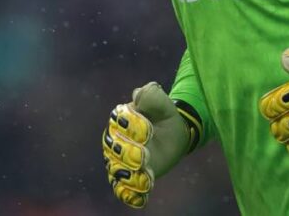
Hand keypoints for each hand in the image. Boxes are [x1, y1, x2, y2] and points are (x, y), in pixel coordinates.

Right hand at [102, 82, 191, 208]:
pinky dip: (130, 194)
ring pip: (116, 170)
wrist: (174, 133)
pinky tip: (143, 194)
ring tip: (144, 173)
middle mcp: (115, 141)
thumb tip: (138, 94)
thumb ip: (151, 95)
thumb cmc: (164, 115)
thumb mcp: (162, 102)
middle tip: (145, 154)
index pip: (118, 122)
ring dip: (129, 174)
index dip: (132, 126)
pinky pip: (123, 190)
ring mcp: (121, 161)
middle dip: (128, 152)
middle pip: (114, 149)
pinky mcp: (130, 178)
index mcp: (121, 119)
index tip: (149, 129)